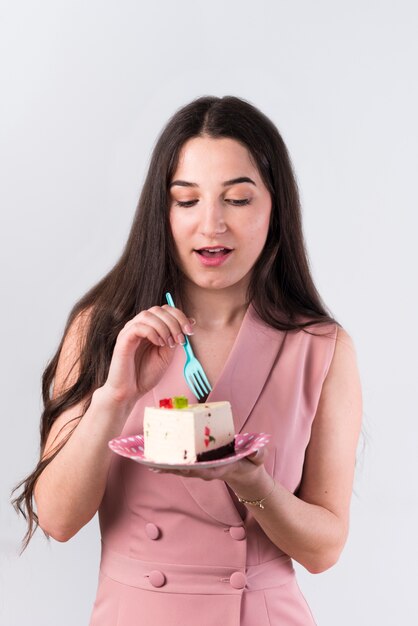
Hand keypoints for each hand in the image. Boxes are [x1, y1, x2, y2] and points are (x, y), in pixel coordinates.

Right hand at [101, 304, 193, 409]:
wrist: (129, 392)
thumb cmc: (145, 374)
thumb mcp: (167, 354)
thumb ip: (176, 337)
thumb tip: (191, 322)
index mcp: (149, 328)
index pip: (165, 310)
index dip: (179, 316)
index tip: (190, 331)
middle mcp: (138, 326)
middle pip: (158, 309)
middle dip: (174, 322)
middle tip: (180, 339)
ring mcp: (129, 332)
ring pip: (147, 315)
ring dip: (164, 327)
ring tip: (169, 343)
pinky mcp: (123, 340)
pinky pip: (138, 327)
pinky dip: (152, 333)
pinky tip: (158, 344)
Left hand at [149, 447, 267, 492]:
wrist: (245, 472)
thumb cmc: (251, 462)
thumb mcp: (258, 457)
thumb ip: (258, 454)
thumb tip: (258, 450)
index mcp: (221, 467)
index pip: (207, 469)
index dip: (195, 468)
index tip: (183, 466)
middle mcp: (207, 470)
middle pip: (188, 470)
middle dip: (172, 468)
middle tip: (155, 464)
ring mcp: (201, 469)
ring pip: (181, 469)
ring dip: (165, 466)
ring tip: (148, 462)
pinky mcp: (196, 466)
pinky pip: (180, 466)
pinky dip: (166, 465)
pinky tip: (152, 463)